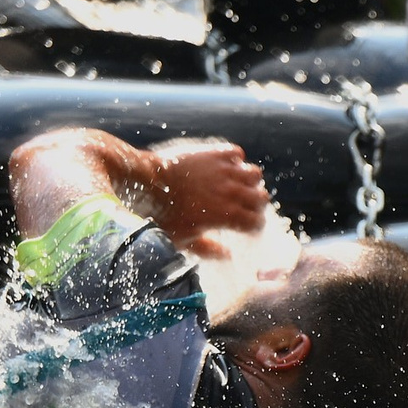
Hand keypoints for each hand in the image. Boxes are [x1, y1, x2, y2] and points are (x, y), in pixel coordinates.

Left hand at [141, 139, 269, 242]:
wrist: (146, 184)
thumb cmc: (162, 217)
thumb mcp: (184, 240)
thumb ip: (208, 248)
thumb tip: (227, 255)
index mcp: (226, 216)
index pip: (257, 222)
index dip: (254, 226)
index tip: (247, 227)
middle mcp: (230, 192)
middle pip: (261, 198)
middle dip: (256, 204)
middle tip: (244, 207)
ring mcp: (223, 170)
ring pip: (254, 173)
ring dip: (250, 181)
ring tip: (238, 184)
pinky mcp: (213, 153)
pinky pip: (236, 152)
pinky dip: (235, 159)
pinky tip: (226, 166)